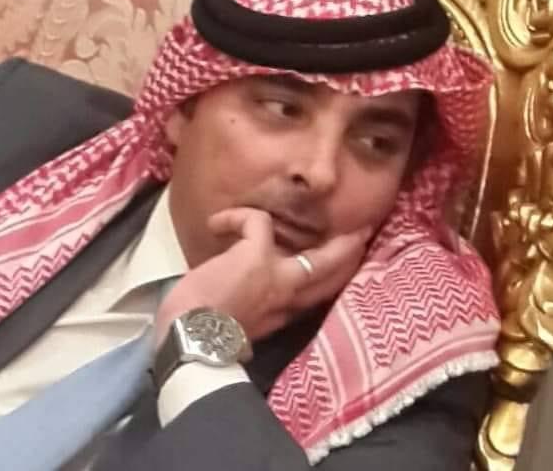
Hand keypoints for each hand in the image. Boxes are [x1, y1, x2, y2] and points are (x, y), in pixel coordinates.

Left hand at [155, 208, 368, 346]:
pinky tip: (216, 223)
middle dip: (350, 254)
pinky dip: (236, 217)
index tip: (339, 269)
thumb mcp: (235, 331)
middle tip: (362, 233)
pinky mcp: (257, 256)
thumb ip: (250, 317)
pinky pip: (257, 221)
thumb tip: (243, 312)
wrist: (190, 341)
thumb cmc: (200, 339)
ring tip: (312, 210)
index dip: (330, 280)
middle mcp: (286, 297)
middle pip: (332, 276)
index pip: (314, 296)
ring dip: (308, 231)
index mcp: (280, 316)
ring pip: (318, 256)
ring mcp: (277, 275)